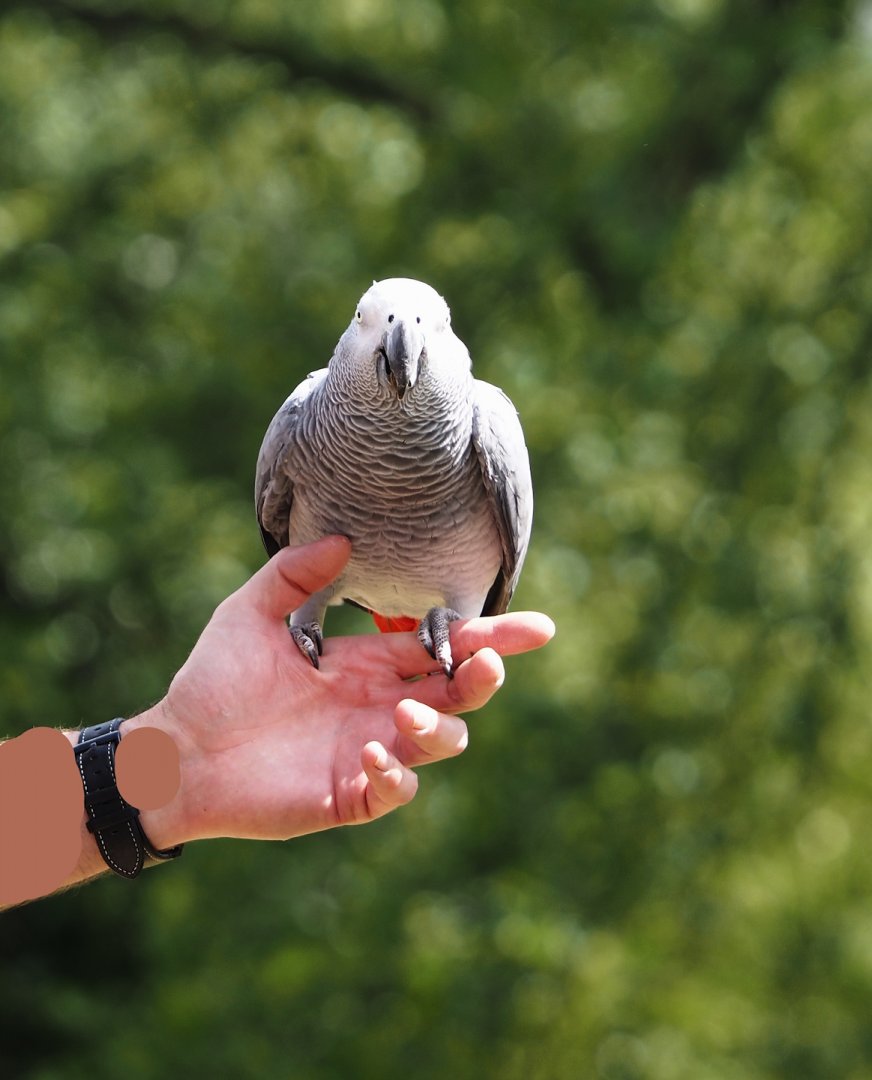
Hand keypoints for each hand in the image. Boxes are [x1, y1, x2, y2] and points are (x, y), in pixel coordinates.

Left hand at [131, 537, 553, 845]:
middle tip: (485, 664)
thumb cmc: (214, 682)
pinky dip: (398, 773)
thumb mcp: (250, 612)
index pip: (444, 646)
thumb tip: (344, 540)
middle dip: (484, 676)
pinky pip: (397, 788)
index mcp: (367, 664)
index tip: (536, 628)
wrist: (176, 750)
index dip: (492, 637)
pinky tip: (372, 752)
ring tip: (404, 711)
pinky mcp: (350, 794)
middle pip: (459, 692)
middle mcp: (380, 706)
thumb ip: (295, 575)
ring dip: (439, 724)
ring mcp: (370, 751)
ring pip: (443, 740)